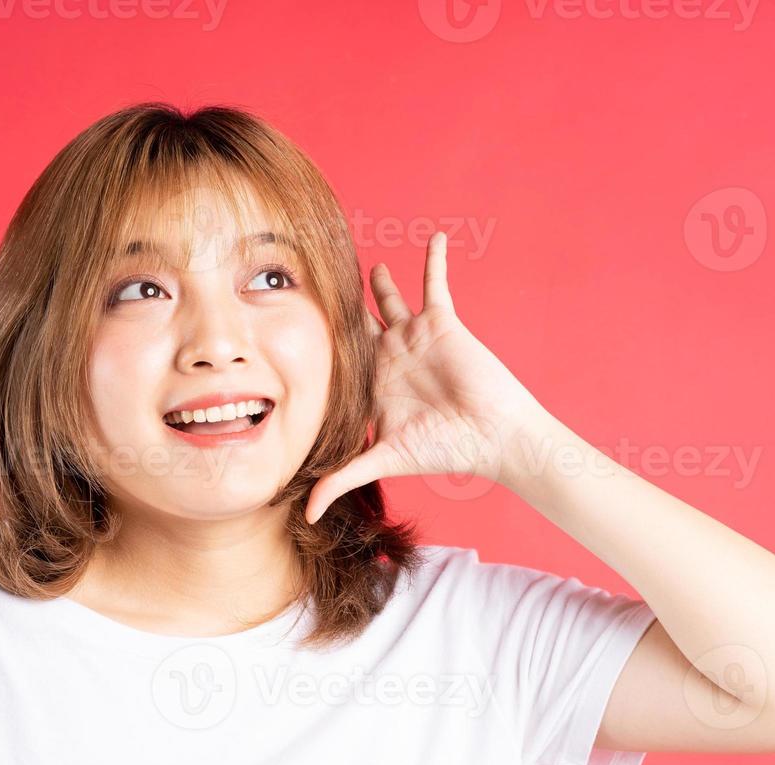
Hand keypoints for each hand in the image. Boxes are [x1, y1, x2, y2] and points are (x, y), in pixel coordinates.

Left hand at [304, 232, 551, 523]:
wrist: (490, 435)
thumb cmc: (442, 449)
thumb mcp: (383, 460)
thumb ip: (342, 479)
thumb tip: (305, 516)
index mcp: (373, 386)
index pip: (337, 363)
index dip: (316, 350)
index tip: (285, 330)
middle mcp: (390, 359)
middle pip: (357, 327)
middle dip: (339, 311)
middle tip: (312, 283)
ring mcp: (415, 338)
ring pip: (391, 301)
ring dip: (381, 283)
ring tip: (366, 264)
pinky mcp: (441, 323)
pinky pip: (436, 284)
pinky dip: (435, 261)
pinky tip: (434, 238)